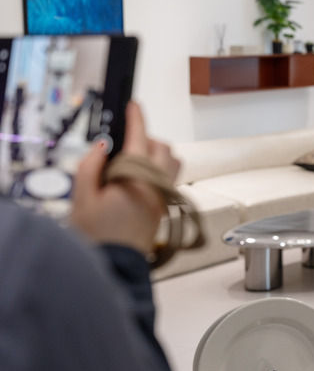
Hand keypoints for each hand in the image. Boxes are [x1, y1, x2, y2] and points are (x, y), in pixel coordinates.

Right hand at [70, 101, 179, 253]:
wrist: (116, 263)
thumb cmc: (98, 234)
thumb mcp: (82, 197)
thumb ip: (90, 166)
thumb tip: (103, 146)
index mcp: (137, 177)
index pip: (141, 139)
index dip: (137, 119)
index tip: (134, 106)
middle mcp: (157, 184)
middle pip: (164, 148)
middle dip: (147, 138)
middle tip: (126, 142)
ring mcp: (165, 196)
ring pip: (172, 162)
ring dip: (157, 154)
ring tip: (133, 160)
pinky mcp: (165, 206)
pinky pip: (170, 177)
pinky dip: (160, 168)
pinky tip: (139, 177)